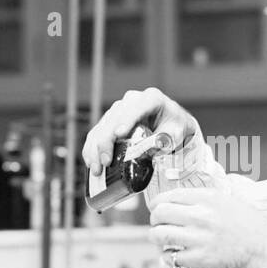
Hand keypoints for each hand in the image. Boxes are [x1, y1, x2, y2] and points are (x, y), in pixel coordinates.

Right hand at [82, 88, 196, 174]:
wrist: (171, 124)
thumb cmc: (175, 128)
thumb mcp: (175, 134)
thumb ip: (164, 140)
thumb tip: (148, 150)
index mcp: (151, 99)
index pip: (136, 108)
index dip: (126, 120)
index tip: (119, 135)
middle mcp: (131, 101)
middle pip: (113, 119)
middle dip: (106, 141)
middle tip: (105, 162)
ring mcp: (119, 109)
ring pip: (102, 126)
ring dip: (95, 148)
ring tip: (96, 168)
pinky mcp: (111, 120)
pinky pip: (97, 132)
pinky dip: (92, 148)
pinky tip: (91, 162)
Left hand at [149, 189, 266, 267]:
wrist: (264, 251)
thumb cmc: (250, 228)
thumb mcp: (229, 202)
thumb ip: (204, 199)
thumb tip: (180, 200)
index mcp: (208, 199)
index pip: (170, 195)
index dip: (158, 202)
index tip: (157, 207)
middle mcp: (201, 216)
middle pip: (160, 213)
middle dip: (155, 219)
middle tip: (157, 224)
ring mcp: (199, 238)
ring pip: (160, 235)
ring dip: (156, 237)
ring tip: (161, 239)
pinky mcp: (199, 259)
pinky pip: (170, 256)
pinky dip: (167, 256)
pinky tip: (173, 254)